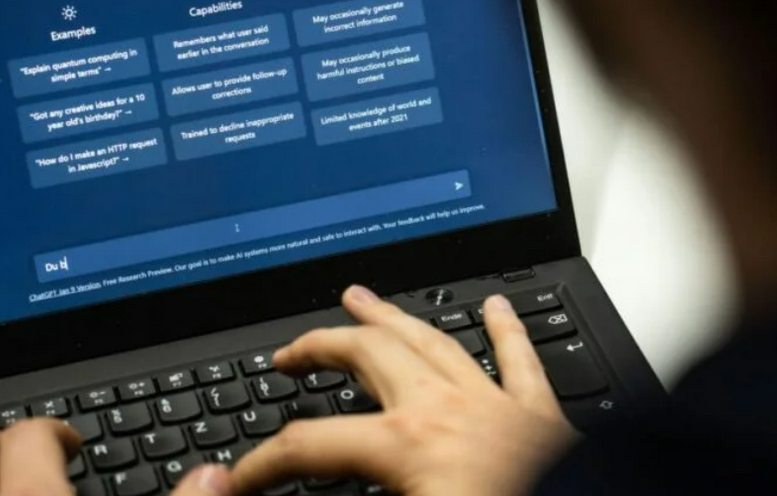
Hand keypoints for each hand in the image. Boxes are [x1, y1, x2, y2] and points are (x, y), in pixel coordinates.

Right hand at [177, 286, 578, 495]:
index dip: (260, 464)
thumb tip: (309, 488)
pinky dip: (505, 331)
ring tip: (361, 299)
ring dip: (392, 319)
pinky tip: (497, 305)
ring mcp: (494, 406)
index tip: (235, 480)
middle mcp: (446, 412)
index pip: (309, 446)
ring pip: (433, 342)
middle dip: (323, 347)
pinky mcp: (541, 417)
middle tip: (292, 351)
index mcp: (408, 447)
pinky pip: (519, 362)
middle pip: (369, 359)